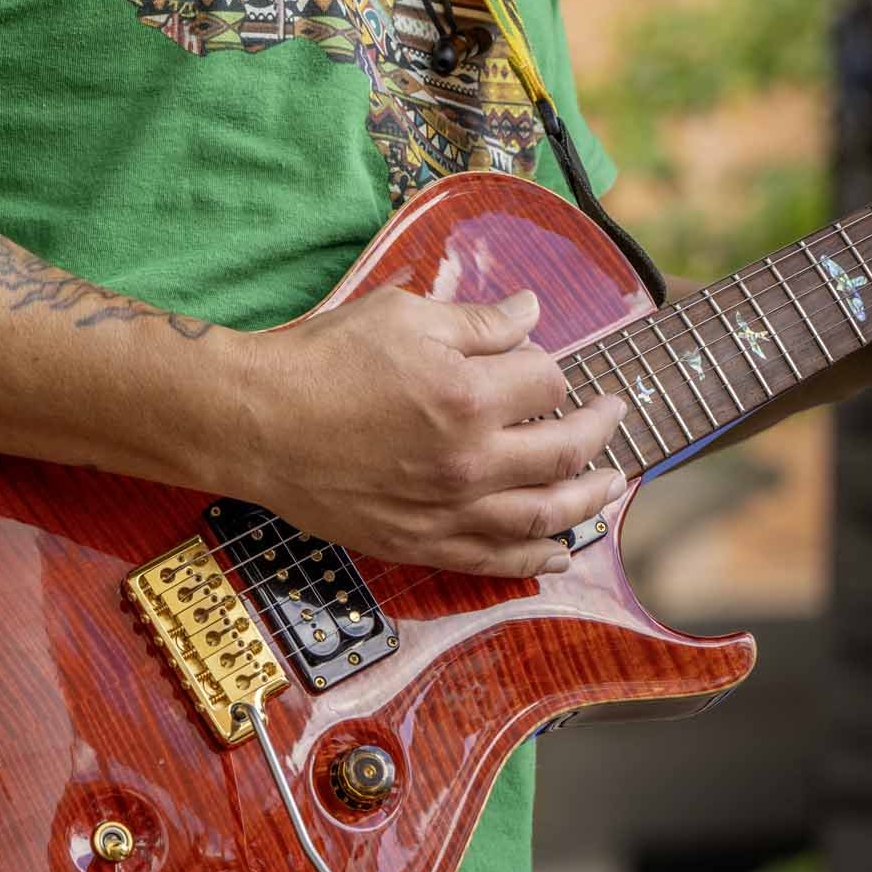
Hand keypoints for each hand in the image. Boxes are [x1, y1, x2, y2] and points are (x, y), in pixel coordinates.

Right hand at [240, 287, 629, 576]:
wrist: (257, 423)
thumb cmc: (322, 359)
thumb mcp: (401, 315)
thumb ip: (477, 321)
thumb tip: (531, 311)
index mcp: (468, 395)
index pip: (546, 381)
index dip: (549, 366)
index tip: (538, 361)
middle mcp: (471, 461)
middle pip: (564, 451)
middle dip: (598, 429)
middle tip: (614, 414)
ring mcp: (449, 511)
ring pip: (545, 515)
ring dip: (589, 500)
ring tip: (612, 485)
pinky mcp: (423, 544)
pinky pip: (497, 560)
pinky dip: (537, 557)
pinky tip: (559, 550)